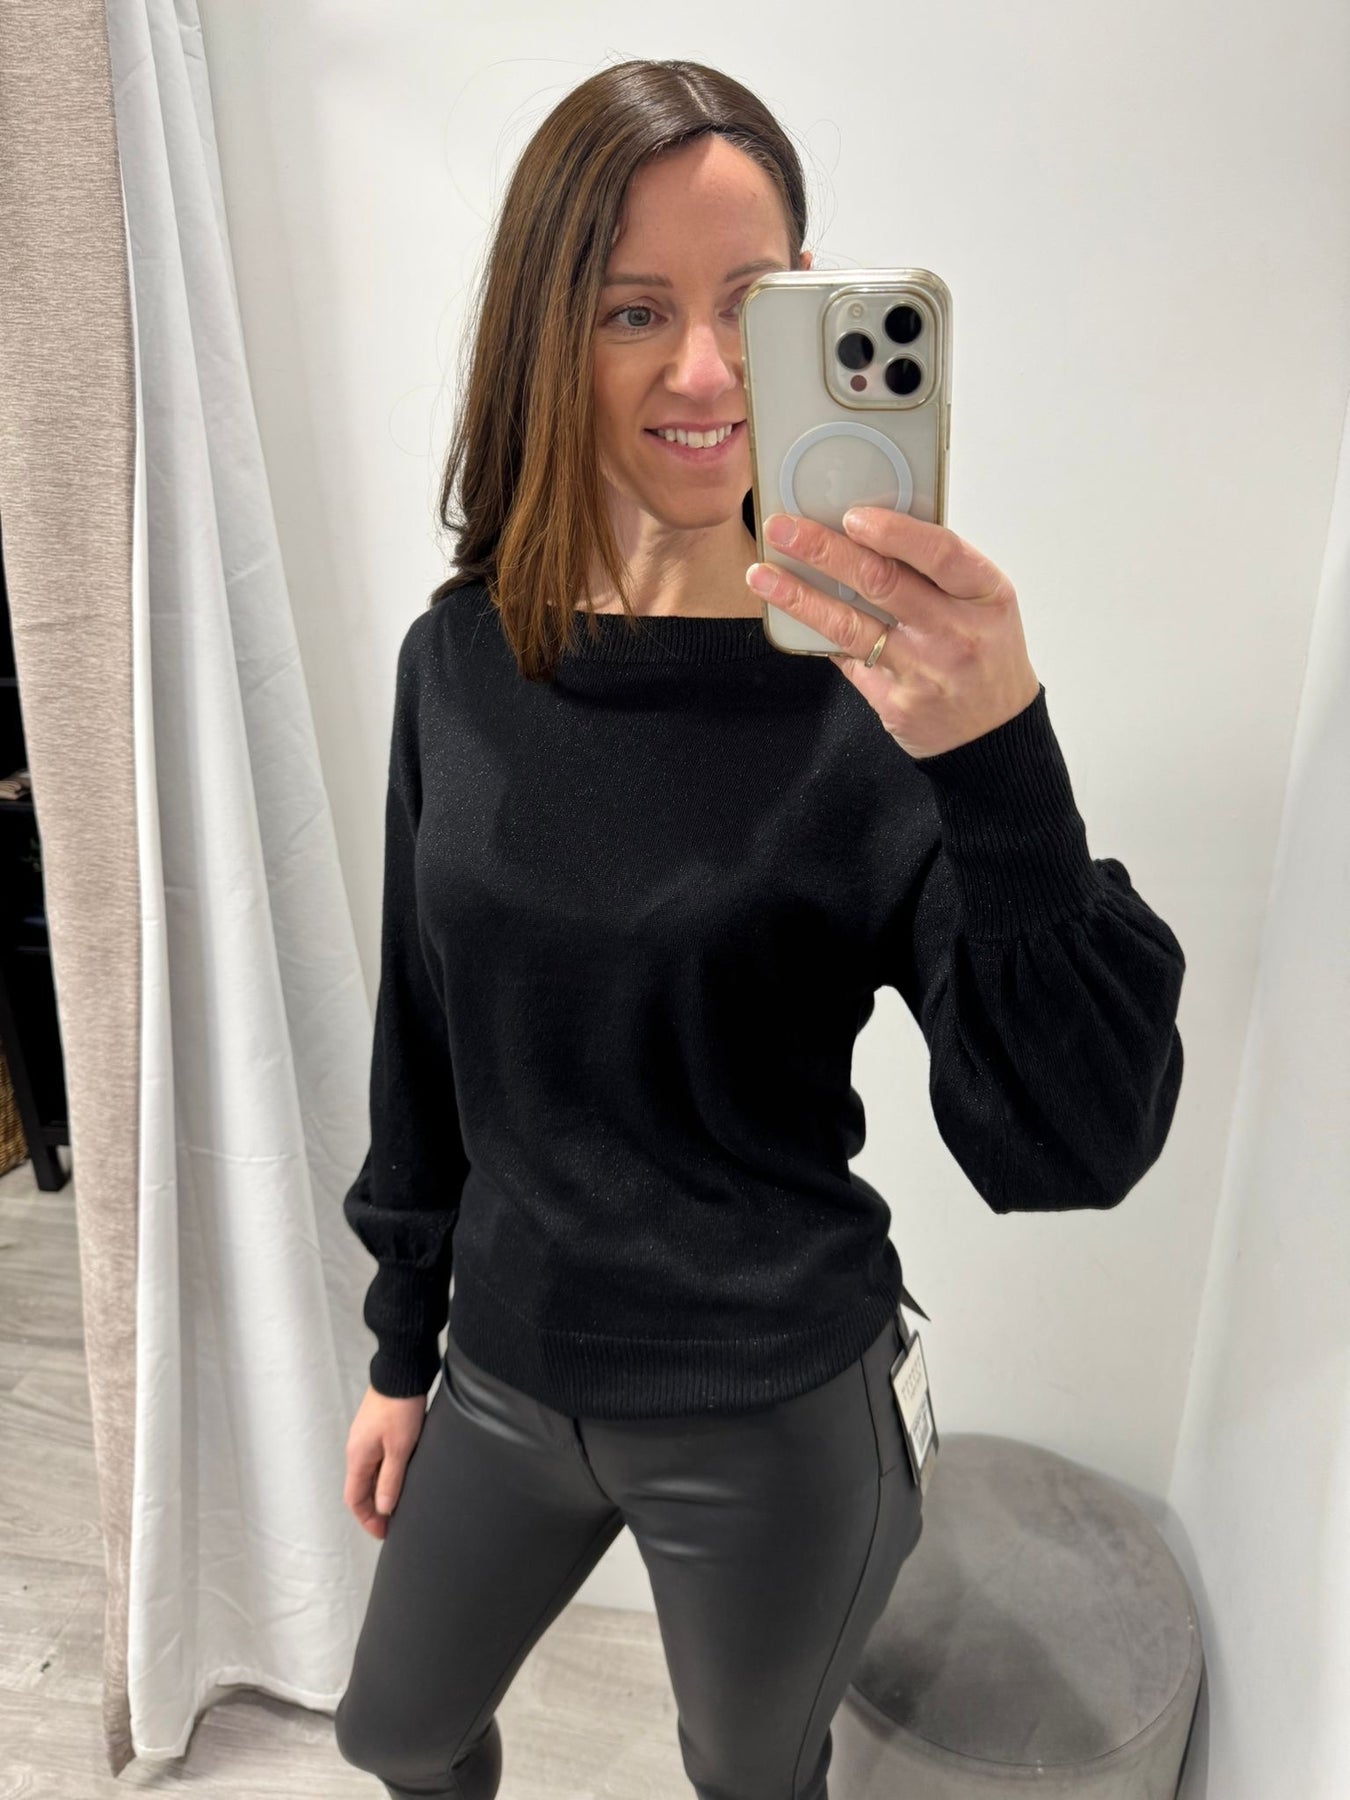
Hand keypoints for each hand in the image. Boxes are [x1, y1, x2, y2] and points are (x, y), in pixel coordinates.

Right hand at [345, 1384, 427, 1539]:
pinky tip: (402, 1475)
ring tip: (401, 1502)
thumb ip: (390, 1479)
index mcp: (357, 1457)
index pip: (355, 1499)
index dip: (368, 1519)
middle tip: (395, 1522)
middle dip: (375, 1509)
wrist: (401, 1371)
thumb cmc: (400, 1407)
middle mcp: (357, 1449)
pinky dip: (385, 1474)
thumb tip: (384, 1509)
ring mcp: (366, 1437)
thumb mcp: (399, 1448)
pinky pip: (377, 1459)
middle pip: (360, 1488)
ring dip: (381, 1491)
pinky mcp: (377, 1428)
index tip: (385, 1532)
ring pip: (369, 1474)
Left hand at [747, 508, 1040, 759]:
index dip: (894, 532)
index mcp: (985, 594)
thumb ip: (937, 571)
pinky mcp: (896, 702)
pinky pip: (847, 660)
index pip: (939, 552)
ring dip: (799, 597)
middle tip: (783, 529)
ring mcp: (924, 671)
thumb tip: (866, 530)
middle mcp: (956, 632)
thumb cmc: (985, 654)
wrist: (993, 734)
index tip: (851, 515)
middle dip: (824, 550)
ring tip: (762, 575)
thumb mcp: (983, 603)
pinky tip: (787, 616)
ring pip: (850, 626)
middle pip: (881, 582)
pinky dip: (816, 634)